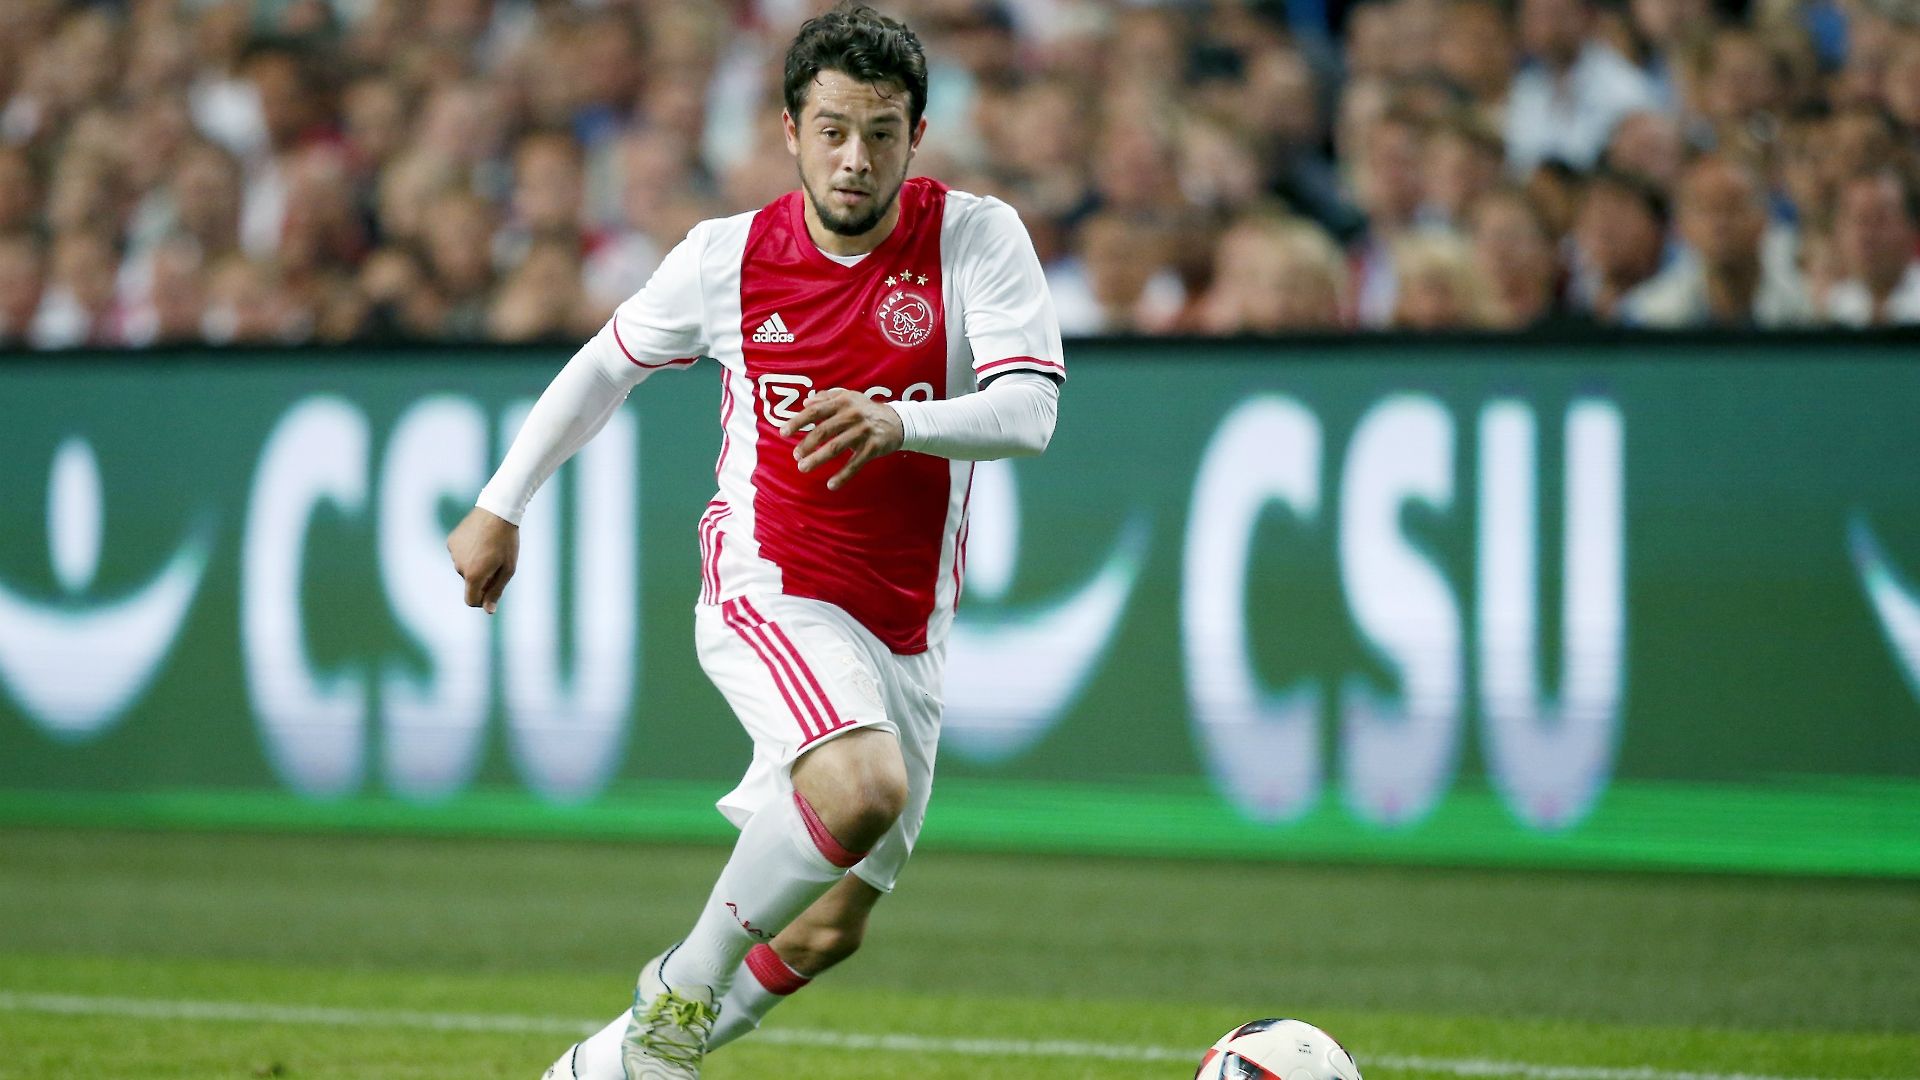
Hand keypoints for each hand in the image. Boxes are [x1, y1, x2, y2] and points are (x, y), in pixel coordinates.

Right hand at [446, 506, 518, 613]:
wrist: (497, 511)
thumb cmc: (507, 542)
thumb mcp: (508, 569)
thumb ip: (496, 591)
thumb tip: (488, 611)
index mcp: (474, 575)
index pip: (471, 600)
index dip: (482, 600)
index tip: (491, 590)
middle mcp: (459, 566)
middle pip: (470, 582)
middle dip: (482, 578)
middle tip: (497, 561)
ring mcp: (453, 553)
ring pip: (464, 567)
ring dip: (475, 564)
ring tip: (489, 547)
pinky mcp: (451, 541)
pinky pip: (459, 554)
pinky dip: (468, 551)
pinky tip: (479, 539)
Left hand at [781, 389, 904, 490]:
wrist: (897, 421)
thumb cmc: (865, 409)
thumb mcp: (848, 398)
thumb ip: (826, 398)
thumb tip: (805, 403)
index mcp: (843, 401)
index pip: (815, 411)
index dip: (798, 422)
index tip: (783, 433)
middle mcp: (853, 414)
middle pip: (824, 431)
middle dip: (806, 444)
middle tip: (795, 456)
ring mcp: (864, 431)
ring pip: (836, 447)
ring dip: (818, 459)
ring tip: (803, 467)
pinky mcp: (874, 447)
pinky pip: (855, 463)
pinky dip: (843, 475)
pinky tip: (831, 485)